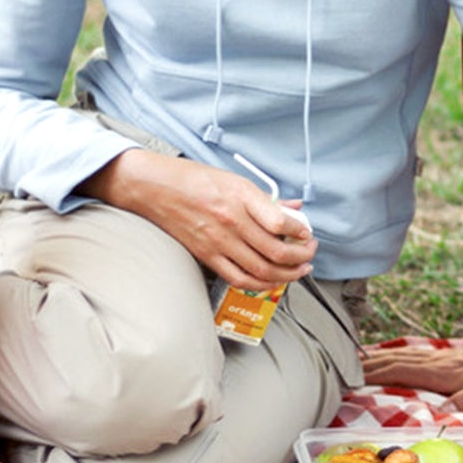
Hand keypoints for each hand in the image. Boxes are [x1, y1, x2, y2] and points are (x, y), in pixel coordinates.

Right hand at [82, 148, 316, 289]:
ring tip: (300, 270)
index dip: (300, 231)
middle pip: (276, 251)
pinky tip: (274, 280)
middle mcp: (231, 221)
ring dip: (288, 274)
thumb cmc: (192, 179)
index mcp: (240, 196)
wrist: (153, 188)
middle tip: (310, 253)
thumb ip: (266, 199)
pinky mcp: (207, 256)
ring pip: (262, 270)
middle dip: (302, 256)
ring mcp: (218, 242)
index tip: (307, 232)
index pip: (279, 222)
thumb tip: (294, 208)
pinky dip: (262, 283)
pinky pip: (240, 279)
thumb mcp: (234, 179)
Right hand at [360, 345, 462, 411]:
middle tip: (338, 368)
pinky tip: (380, 358)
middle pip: (394, 360)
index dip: (377, 373)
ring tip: (350, 362)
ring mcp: (439, 357)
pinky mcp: (443, 358)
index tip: (353, 376)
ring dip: (375, 358)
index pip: (403, 371)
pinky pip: (409, 356)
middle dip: (367, 365)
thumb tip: (452, 405)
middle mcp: (437, 361)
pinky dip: (390, 355)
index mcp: (444, 372)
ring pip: (400, 355)